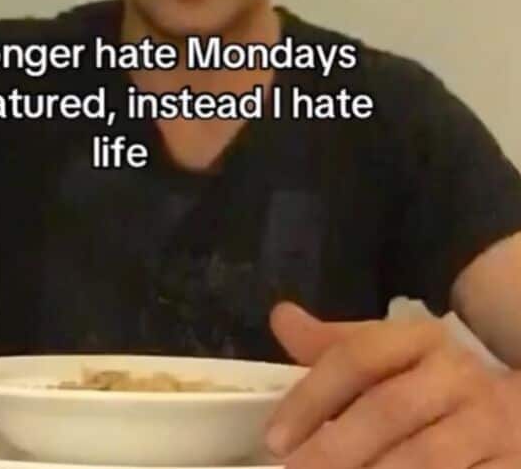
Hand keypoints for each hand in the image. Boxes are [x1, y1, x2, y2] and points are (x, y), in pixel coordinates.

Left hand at [264, 302, 520, 467]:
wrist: (518, 409)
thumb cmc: (435, 382)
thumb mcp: (388, 354)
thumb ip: (333, 345)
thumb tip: (281, 318)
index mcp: (420, 340)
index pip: (357, 357)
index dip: (311, 397)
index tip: (275, 439)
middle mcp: (458, 376)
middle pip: (388, 410)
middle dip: (336, 449)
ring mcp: (493, 426)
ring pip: (428, 459)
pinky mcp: (514, 467)